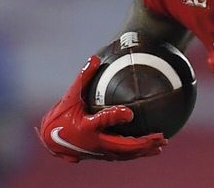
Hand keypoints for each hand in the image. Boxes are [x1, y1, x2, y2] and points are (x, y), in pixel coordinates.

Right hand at [37, 55, 167, 162]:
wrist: (51, 140)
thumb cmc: (62, 115)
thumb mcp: (70, 96)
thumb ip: (83, 78)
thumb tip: (95, 58)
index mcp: (85, 127)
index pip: (101, 121)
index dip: (115, 117)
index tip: (129, 113)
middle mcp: (94, 143)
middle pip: (121, 146)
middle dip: (142, 142)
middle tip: (160, 136)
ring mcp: (99, 152)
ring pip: (125, 154)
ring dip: (144, 151)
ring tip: (162, 144)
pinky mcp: (102, 155)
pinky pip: (123, 156)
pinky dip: (138, 154)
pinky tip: (152, 150)